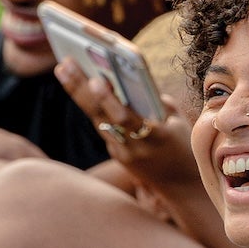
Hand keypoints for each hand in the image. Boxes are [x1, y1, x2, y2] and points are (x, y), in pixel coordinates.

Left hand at [56, 57, 200, 189]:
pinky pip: (103, 126)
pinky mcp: (117, 155)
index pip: (125, 118)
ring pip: (97, 120)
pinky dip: (93, 105)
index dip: (109, 100)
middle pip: (101, 116)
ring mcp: (122, 153)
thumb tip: (132, 80)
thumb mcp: (178, 121)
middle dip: (81, 88)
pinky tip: (78, 84)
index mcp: (155, 137)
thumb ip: (157, 100)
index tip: (96, 79)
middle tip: (66, 63)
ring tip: (64, 68)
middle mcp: (134, 148)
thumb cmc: (184, 146)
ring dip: (79, 93)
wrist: (182, 185)